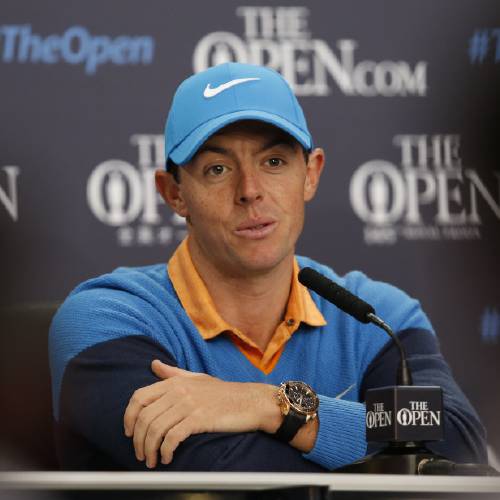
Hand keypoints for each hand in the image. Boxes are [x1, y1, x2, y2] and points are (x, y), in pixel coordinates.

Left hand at [123, 360, 279, 467]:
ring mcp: (189, 404)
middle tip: (141, 454)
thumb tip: (153, 364)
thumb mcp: (196, 378)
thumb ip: (173, 373)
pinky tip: (167, 458)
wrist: (250, 401)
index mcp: (175, 381)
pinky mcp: (199, 418)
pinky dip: (166, 451)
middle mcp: (178, 390)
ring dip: (150, 450)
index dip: (129, 417)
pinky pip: (173, 437)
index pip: (139, 397)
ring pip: (155, 429)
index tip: (129, 432)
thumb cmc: (223, 392)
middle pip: (144, 417)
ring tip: (152, 461)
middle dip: (138, 441)